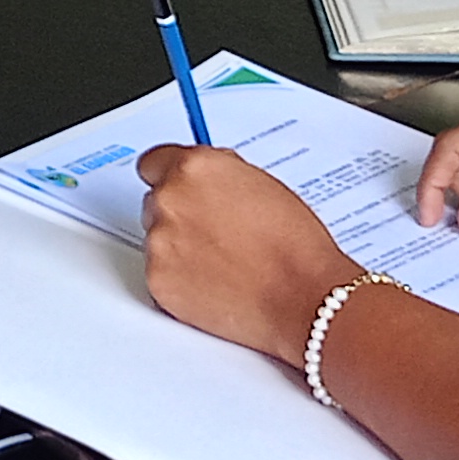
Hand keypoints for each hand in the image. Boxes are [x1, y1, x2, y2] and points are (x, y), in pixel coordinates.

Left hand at [134, 144, 362, 356]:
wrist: (303, 297)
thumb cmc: (294, 245)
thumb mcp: (261, 184)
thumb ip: (220, 176)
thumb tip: (204, 178)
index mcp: (195, 168)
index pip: (154, 161)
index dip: (170, 177)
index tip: (180, 189)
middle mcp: (170, 199)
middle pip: (156, 201)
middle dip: (180, 215)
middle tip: (216, 234)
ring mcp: (159, 242)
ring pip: (157, 238)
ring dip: (179, 247)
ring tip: (224, 263)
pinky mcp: (157, 281)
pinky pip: (160, 274)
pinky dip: (180, 279)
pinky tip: (216, 282)